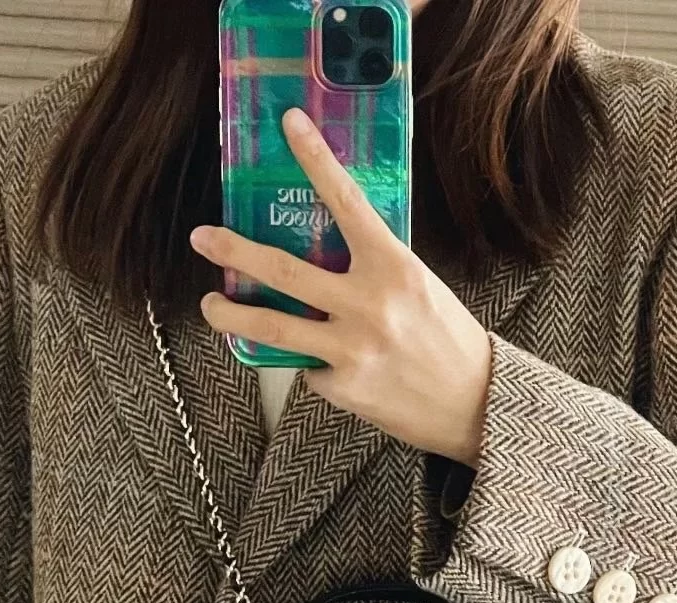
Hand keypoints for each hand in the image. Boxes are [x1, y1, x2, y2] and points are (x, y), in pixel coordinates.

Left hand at [191, 108, 493, 465]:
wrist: (474, 403)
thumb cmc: (446, 338)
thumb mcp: (417, 286)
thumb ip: (372, 268)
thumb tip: (323, 253)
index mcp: (394, 266)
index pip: (348, 202)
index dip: (317, 160)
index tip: (290, 125)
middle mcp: (369, 304)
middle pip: (286, 271)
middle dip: (236, 251)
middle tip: (202, 237)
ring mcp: (352, 348)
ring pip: (275, 327)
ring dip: (233, 314)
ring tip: (210, 304)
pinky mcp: (342, 387)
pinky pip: (308, 366)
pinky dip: (311, 361)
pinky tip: (332, 366)